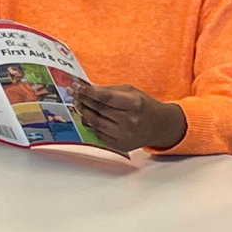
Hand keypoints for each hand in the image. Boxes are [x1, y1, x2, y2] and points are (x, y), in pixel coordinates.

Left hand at [70, 80, 186, 151]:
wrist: (158, 126)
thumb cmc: (143, 105)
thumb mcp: (131, 92)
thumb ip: (109, 90)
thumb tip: (87, 88)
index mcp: (134, 104)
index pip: (106, 97)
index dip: (89, 92)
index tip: (76, 86)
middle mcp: (130, 121)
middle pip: (99, 110)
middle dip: (83, 100)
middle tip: (72, 93)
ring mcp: (124, 136)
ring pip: (96, 123)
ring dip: (84, 112)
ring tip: (78, 103)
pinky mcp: (120, 146)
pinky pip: (99, 134)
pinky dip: (91, 125)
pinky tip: (87, 116)